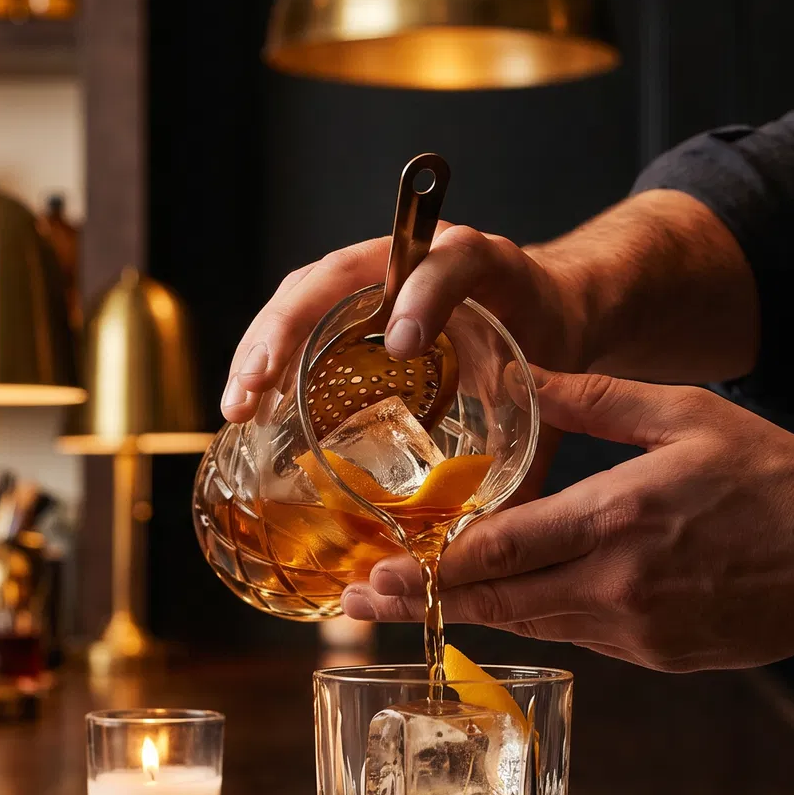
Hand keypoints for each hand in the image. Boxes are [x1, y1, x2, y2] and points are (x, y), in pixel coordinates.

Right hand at [219, 223, 584, 423]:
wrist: (546, 310)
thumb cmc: (548, 346)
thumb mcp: (554, 391)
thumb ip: (533, 449)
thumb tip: (501, 535)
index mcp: (479, 264)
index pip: (449, 261)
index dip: (423, 294)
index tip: (404, 344)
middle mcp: (416, 259)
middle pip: (339, 273)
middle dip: (289, 326)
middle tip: (258, 386)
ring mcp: (374, 277)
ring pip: (305, 295)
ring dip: (263, 346)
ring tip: (238, 404)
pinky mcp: (352, 305)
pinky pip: (301, 320)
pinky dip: (270, 358)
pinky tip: (250, 405)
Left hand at [340, 371, 793, 671]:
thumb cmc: (777, 482)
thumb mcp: (687, 416)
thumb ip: (598, 399)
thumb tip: (526, 376)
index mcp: (619, 519)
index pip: (501, 552)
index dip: (431, 566)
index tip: (378, 569)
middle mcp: (618, 586)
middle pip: (498, 601)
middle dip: (425, 600)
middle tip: (361, 600)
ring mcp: (636, 631)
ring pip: (532, 623)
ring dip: (472, 612)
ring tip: (412, 601)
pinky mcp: (655, 655)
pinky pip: (578, 633)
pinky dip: (538, 614)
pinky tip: (508, 599)